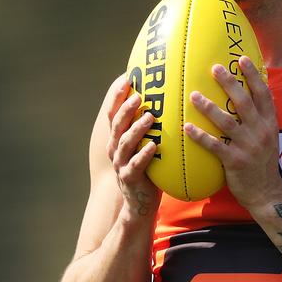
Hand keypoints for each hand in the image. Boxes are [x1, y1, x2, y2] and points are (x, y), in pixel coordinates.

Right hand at [105, 76, 161, 218]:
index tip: (126, 77)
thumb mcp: (147, 146)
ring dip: (136, 128)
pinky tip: (154, 146)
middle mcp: (115, 149)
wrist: (139, 204)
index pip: (113, 112)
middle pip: (116, 124)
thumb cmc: (149, 171)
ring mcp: (120, 164)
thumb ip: (151, 129)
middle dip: (126, 108)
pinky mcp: (129, 178)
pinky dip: (144, 154)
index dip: (117, 95)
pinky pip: (136, 165)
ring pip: (125, 143)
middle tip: (140, 95)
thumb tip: (168, 103)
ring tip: (150, 117)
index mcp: (117, 139)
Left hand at [185, 57, 281, 212]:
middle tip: (214, 68)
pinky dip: (200, 136)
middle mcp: (261, 132)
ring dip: (209, 107)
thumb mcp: (269, 138)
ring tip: (194, 96)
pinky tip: (187, 128)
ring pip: (227, 122)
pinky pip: (215, 146)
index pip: (264, 95)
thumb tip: (249, 97)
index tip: (242, 59)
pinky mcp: (235, 162)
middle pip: (244, 102)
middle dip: (229, 83)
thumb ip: (260, 119)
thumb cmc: (263, 164)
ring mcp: (248, 147)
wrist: (267, 193)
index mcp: (270, 124)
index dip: (253, 76)